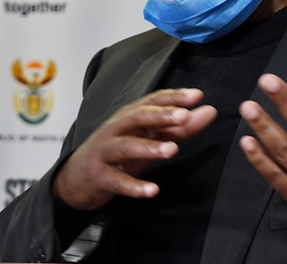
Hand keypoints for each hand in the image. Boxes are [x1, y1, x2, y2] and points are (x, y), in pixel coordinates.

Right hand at [53, 88, 216, 210]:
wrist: (77, 179)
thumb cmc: (118, 154)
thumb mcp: (149, 139)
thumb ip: (180, 127)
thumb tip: (209, 111)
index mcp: (130, 116)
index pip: (152, 101)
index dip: (174, 97)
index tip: (197, 96)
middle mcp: (116, 129)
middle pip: (138, 117)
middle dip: (161, 115)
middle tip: (184, 116)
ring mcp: (106, 152)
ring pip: (127, 146)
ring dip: (150, 147)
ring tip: (172, 150)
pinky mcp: (100, 177)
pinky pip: (118, 181)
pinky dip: (135, 186)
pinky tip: (153, 191)